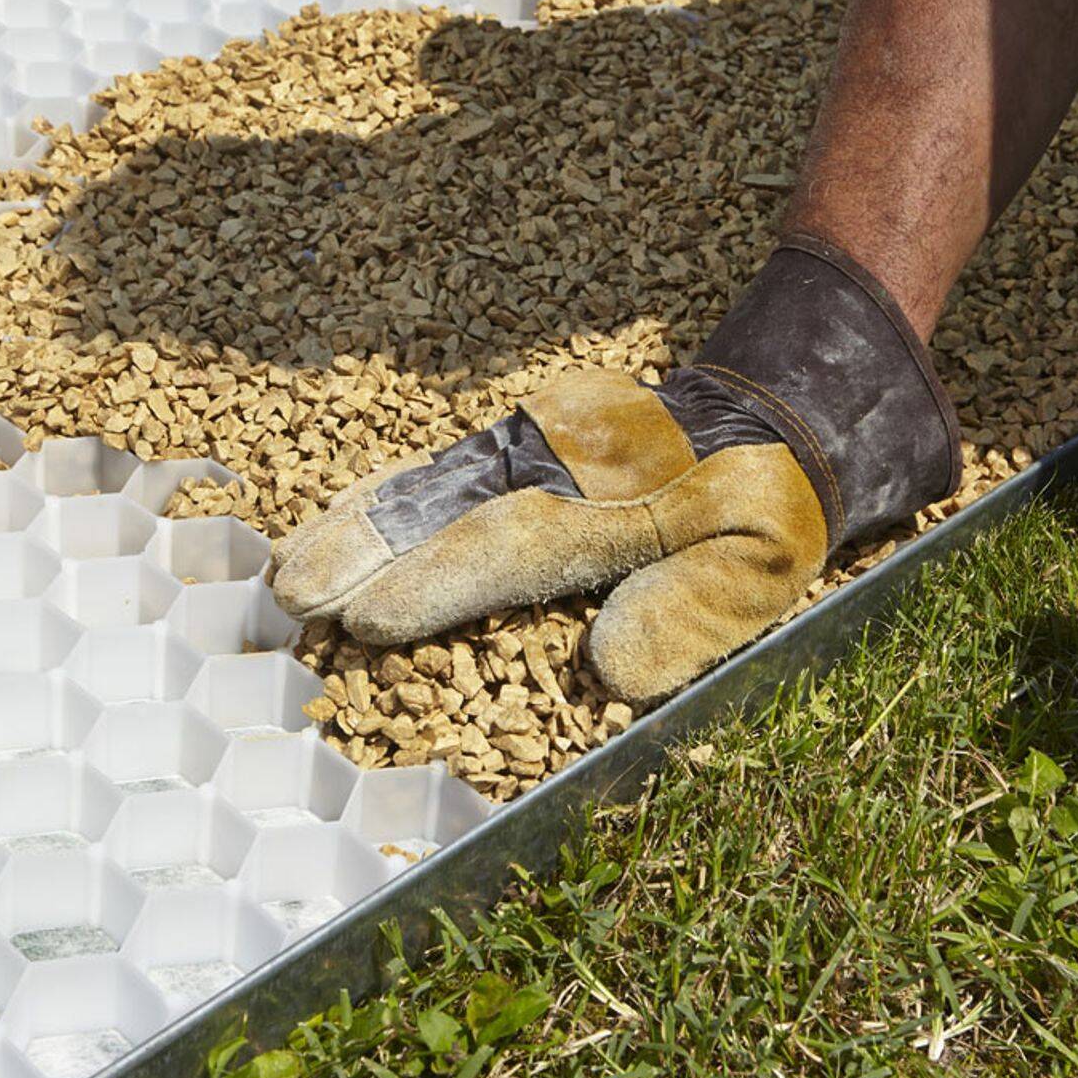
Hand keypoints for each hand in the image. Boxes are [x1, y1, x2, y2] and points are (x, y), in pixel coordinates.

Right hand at [270, 234, 961, 702]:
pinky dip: (393, 498)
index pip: (507, 548)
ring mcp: (540, 447)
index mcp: (615, 504)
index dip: (431, 586)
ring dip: (360, 524)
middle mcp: (562, 467)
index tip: (360, 621)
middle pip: (443, 507)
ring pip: (434, 483)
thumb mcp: (764, 564)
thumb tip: (610, 676)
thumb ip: (694, 614)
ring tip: (289, 568)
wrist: (792, 401)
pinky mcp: (533, 444)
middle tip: (286, 596)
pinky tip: (355, 522)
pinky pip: (451, 470)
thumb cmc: (776, 501)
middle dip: (362, 549)